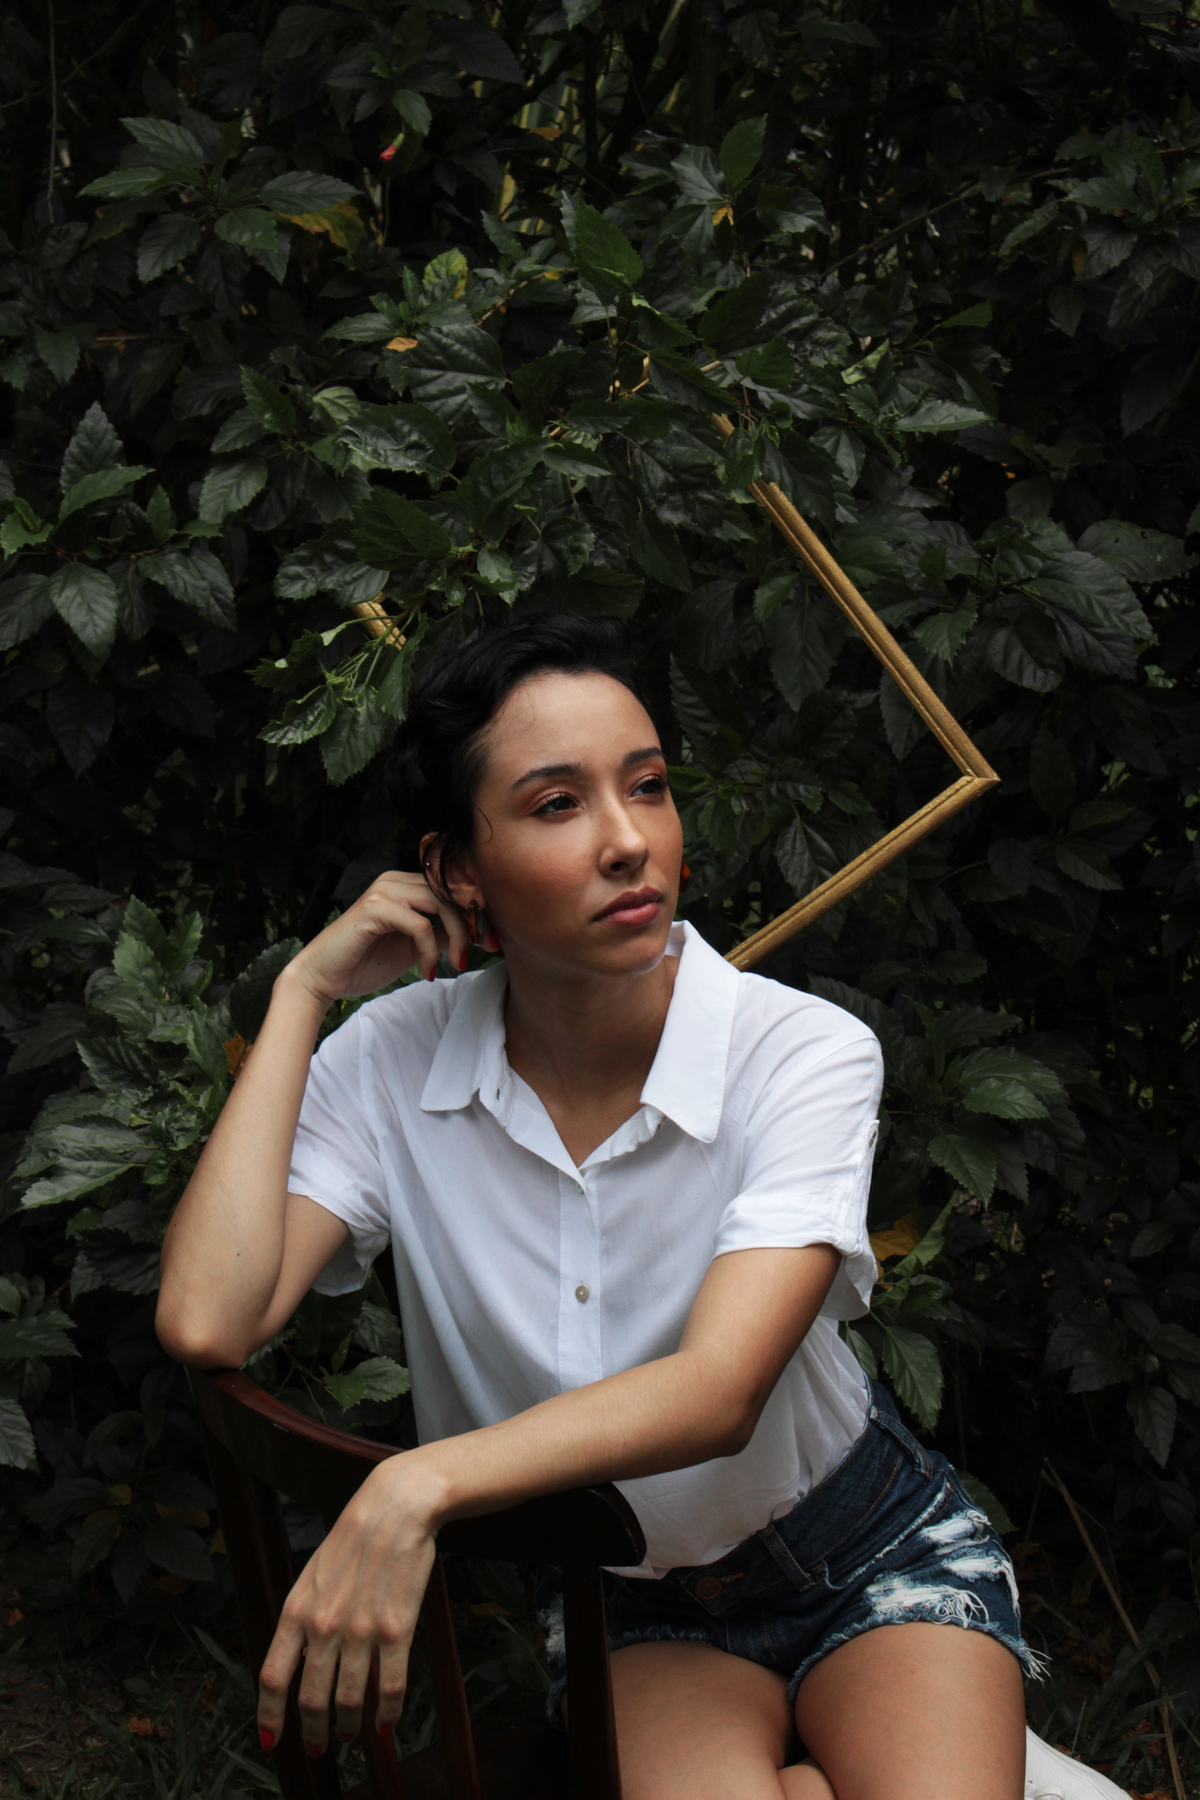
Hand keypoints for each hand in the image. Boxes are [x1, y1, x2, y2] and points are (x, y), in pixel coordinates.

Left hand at [257, 1456, 438, 1752]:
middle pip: (310, 1699)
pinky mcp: (396, 1630)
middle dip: (312, 1732)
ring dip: (348, 1728)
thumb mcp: (313, 1576)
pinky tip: (386, 1724)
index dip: (269, 1716)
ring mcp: (360, 1630)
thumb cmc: (353, 1539)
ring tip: (350, 1736)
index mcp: (296, 1610)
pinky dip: (387, 1714)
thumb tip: (300, 1663)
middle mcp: (323, 1626)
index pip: (273, 1678)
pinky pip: (389, 1687)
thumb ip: (303, 1620)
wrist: (394, 1507)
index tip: (270, 1740)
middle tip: (318, 1747)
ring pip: (348, 1701)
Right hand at [285, 870, 470, 1009]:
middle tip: (486, 950)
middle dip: (475, 921)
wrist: (324, 977)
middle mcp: (396, 880)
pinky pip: (420, 925)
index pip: (453, 888)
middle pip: (453, 891)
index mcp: (406, 885)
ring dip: (457, 935)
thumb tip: (475, 928)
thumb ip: (440, 932)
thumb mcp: (415, 945)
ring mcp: (384, 890)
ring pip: (441, 903)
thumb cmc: (366, 961)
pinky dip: (429, 950)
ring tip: (455, 963)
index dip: (479, 911)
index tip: (493, 940)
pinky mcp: (375, 908)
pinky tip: (424, 970)